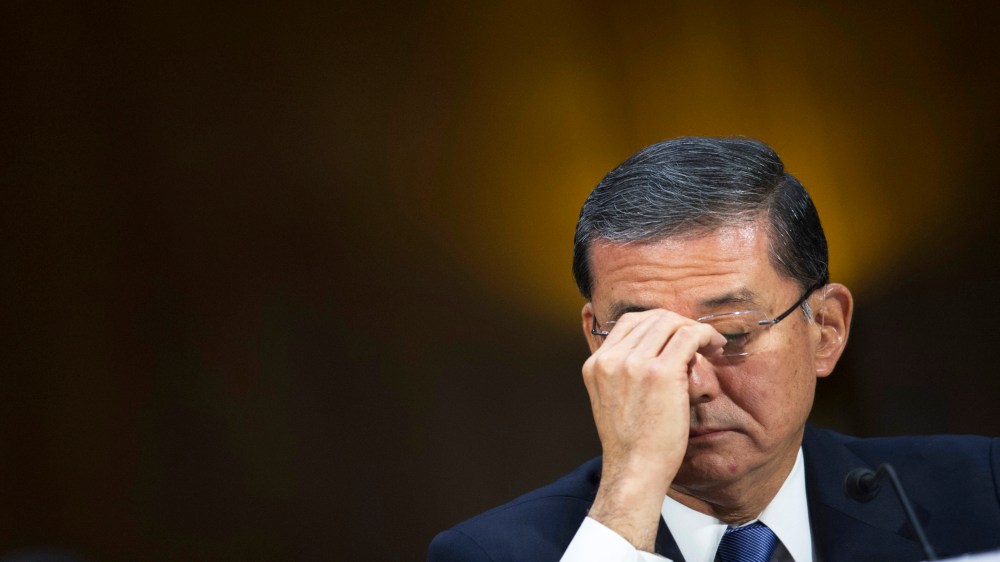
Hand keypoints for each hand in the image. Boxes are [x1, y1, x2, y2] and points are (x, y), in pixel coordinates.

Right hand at [582, 309, 724, 550]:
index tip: (677, 336)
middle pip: (652, 318)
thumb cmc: (632, 442)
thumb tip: (652, 350)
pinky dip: (706, 335)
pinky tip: (715, 347)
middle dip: (680, 324)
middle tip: (699, 339)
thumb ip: (622, 373)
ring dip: (695, 329)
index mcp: (596, 364)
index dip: (659, 323)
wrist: (634, 470)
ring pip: (671, 323)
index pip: (629, 322)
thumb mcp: (612, 399)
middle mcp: (611, 359)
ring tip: (710, 344)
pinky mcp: (660, 373)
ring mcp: (633, 364)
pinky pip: (688, 337)